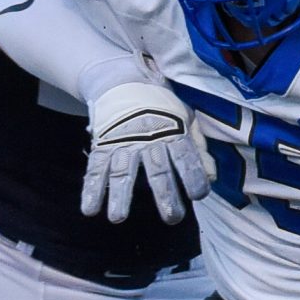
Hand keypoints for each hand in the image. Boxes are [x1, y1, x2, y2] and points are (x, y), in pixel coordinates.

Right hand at [80, 79, 214, 225]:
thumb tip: (210, 177)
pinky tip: (89, 210)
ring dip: (119, 196)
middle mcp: (148, 139)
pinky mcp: (102, 146)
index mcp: (173, 132)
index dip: (193, 177)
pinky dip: (91, 190)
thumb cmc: (160, 105)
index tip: (198, 196)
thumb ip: (197, 147)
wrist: (123, 81)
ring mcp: (122, 143)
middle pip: (157, 171)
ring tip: (118, 218)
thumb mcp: (185, 118)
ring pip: (122, 172)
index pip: (186, 158)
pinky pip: (95, 170)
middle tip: (172, 218)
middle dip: (165, 196)